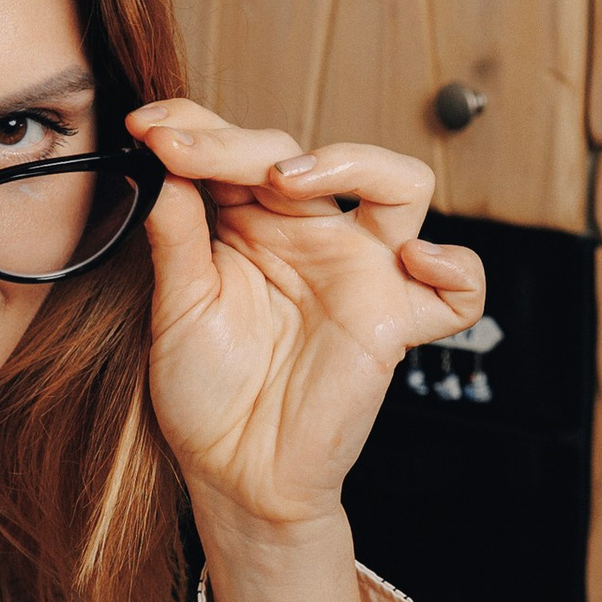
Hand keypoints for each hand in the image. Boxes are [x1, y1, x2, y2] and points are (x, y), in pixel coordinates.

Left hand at [127, 102, 486, 538]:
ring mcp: (359, 273)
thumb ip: (176, 235)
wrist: (232, 473)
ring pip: (403, 184)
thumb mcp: (177, 306)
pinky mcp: (394, 322)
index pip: (241, 150)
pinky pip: (457, 289)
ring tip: (288, 181)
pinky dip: (453, 268)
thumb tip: (161, 160)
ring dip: (353, 162)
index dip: (197, 128)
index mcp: (254, 224)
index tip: (144, 129)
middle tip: (185, 153)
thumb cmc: (205, 393)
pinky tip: (414, 259)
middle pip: (306, 154)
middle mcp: (312, 236)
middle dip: (239, 144)